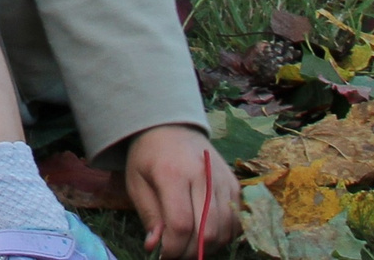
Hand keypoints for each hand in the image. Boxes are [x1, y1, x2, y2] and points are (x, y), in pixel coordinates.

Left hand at [122, 124, 239, 253]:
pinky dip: (223, 235)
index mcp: (173, 173)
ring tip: (189, 244)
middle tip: (177, 253)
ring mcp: (223, 180)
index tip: (163, 254)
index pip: (181, 224)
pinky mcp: (234, 184)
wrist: (171, 127)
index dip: (174, 248)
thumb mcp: (137, 182)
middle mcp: (203, 176)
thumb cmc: (149, 156)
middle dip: (191, 252)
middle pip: (207, 232)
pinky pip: (236, 221)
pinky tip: (205, 233)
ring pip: (225, 230)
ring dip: (208, 247)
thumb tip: (155, 246)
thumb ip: (149, 215)